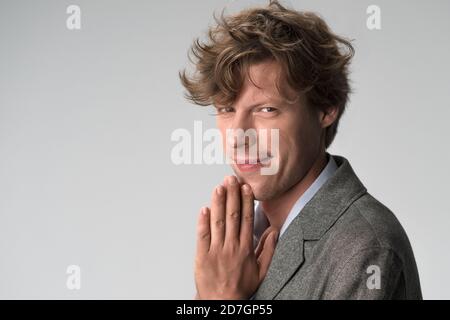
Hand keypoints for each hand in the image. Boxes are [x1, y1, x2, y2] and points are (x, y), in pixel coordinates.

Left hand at [194, 175, 278, 299]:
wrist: (222, 302)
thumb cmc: (241, 287)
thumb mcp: (261, 270)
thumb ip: (268, 250)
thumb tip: (274, 232)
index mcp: (245, 248)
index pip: (246, 219)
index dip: (246, 201)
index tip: (246, 187)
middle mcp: (231, 247)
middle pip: (232, 216)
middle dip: (232, 195)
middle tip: (231, 179)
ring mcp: (216, 251)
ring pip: (218, 222)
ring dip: (218, 203)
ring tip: (219, 187)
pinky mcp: (202, 256)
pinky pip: (202, 236)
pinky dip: (203, 222)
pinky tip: (204, 208)